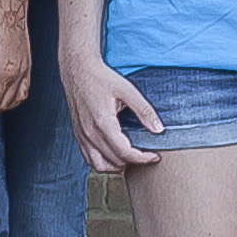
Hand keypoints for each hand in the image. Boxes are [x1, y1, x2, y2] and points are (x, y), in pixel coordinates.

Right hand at [69, 58, 166, 173]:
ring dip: (117, 166)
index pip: (124, 152)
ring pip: (99, 165)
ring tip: (131, 159)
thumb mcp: (127, 90)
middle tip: (147, 155)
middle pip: (114, 160)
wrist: (77, 70)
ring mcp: (82, 135)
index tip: (155, 156)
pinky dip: (103, 162)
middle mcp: (89, 132)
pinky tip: (115, 155)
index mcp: (103, 122)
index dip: (142, 158)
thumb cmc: (101, 78)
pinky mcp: (78, 134)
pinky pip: (89, 158)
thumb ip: (144, 110)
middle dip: (133, 162)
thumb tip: (159, 129)